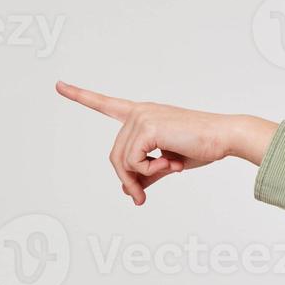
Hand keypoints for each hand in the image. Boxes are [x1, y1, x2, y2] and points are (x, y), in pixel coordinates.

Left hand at [55, 80, 276, 204]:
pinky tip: (172, 163)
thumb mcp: (169, 162)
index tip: (59, 85)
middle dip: (128, 180)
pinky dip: (149, 171)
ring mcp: (142, 117)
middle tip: (140, 199)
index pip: (106, 105)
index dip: (81, 96)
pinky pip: (133, 162)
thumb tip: (127, 191)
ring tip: (170, 170)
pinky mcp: (147, 127)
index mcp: (144, 115)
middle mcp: (140, 112)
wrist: (225, 138)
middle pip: (115, 155)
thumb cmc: (203, 146)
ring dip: (141, 177)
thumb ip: (146, 173)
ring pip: (122, 161)